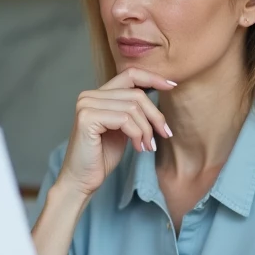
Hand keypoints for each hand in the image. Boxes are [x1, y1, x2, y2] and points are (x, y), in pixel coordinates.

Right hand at [57, 68, 176, 197]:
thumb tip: (157, 93)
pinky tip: (138, 147)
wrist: (82, 180)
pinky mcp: (87, 118)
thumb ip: (132, 110)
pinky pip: (125, 120)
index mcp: (97, 95)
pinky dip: (137, 134)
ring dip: (147, 129)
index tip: (172, 86)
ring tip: (148, 146)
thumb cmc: (102, 156)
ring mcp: (86, 105)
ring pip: (132, 108)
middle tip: (164, 134)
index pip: (130, 74)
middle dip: (155, 115)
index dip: (153, 78)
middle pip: (136, 94)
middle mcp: (89, 95)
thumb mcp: (123, 128)